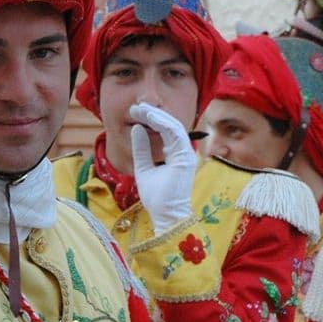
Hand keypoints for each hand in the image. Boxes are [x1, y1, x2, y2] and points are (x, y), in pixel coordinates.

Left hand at [130, 103, 195, 233]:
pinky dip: (162, 123)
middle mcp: (184, 151)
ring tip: (140, 109)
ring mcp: (187, 153)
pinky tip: (149, 117)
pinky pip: (175, 133)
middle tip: (135, 106)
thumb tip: (137, 128)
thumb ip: (141, 149)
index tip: (135, 112)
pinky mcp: (186, 157)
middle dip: (153, 113)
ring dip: (156, 115)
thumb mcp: (143, 167)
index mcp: (176, 153)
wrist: (166, 215)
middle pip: (170, 125)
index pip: (165, 130)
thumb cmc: (157, 197)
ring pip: (173, 125)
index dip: (152, 118)